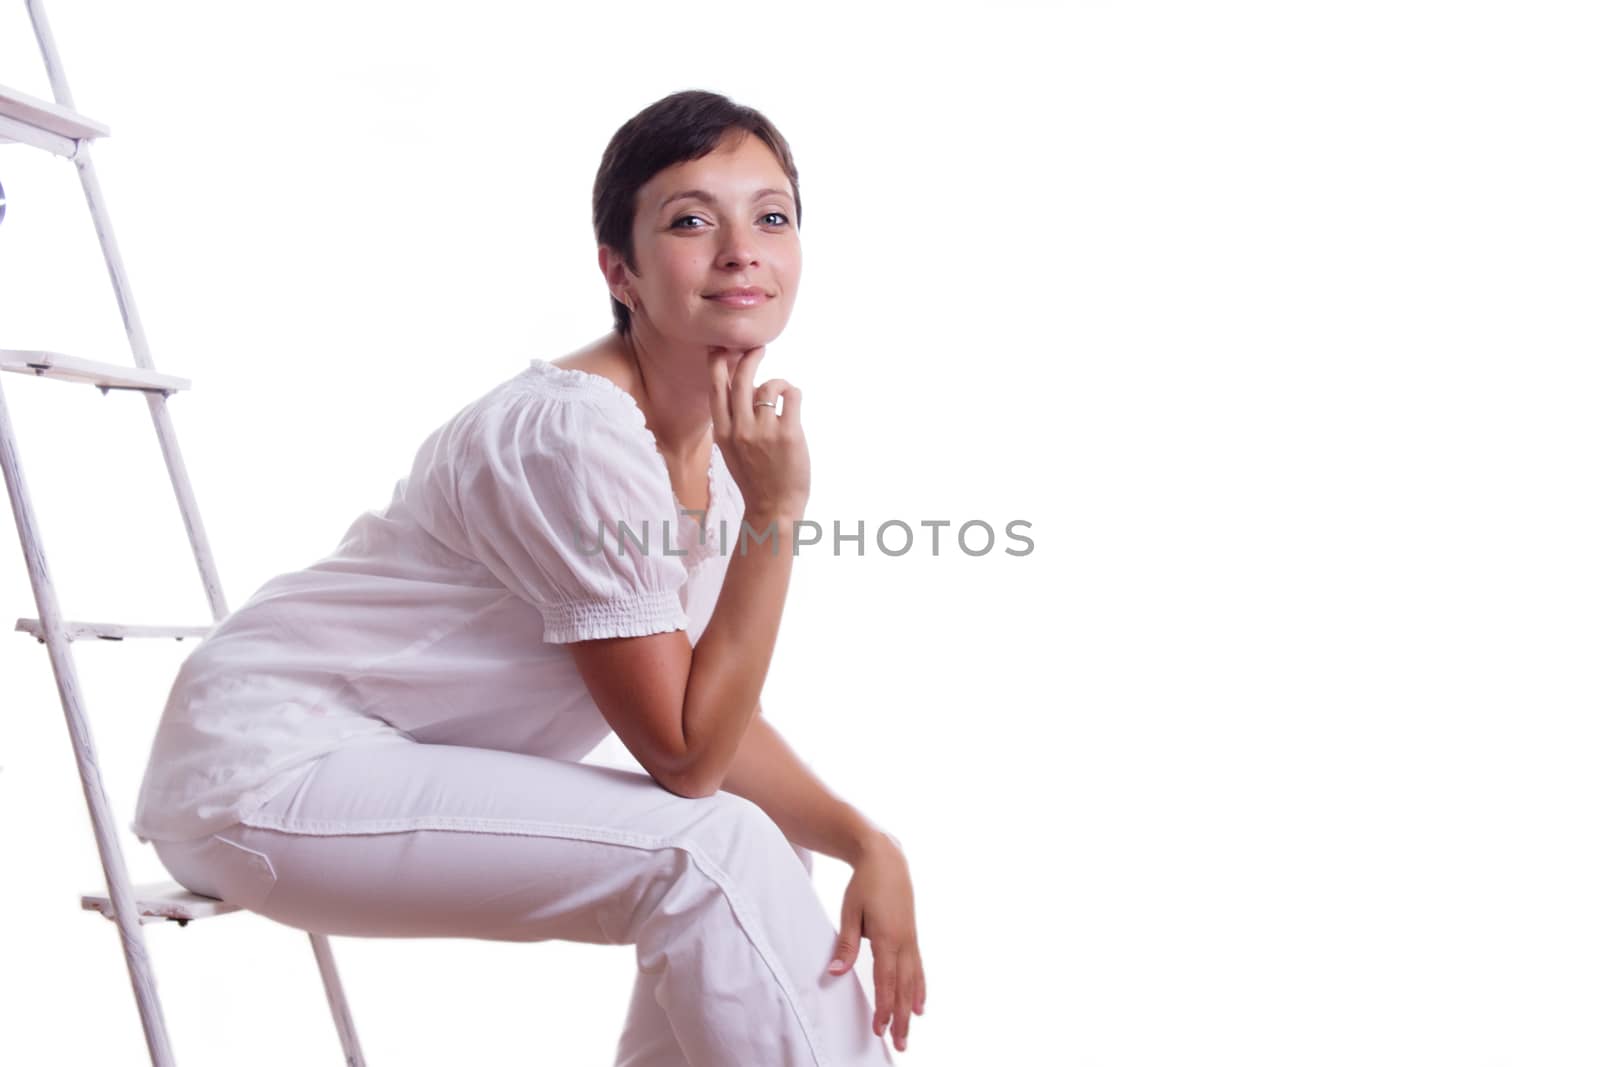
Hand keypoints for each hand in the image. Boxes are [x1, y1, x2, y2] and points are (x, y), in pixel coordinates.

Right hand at [707, 345, 809, 521]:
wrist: (773, 508)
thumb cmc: (755, 477)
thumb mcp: (731, 448)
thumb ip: (731, 420)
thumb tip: (739, 386)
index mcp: (722, 431)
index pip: (715, 387)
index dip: (718, 362)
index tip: (724, 347)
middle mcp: (739, 428)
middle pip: (741, 377)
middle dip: (750, 356)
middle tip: (759, 348)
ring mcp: (763, 431)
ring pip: (769, 385)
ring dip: (778, 385)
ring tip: (782, 398)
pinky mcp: (788, 433)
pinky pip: (791, 394)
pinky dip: (793, 392)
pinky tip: (792, 402)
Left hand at [828, 832, 925, 1052]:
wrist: (887, 858)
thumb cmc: (865, 884)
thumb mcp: (850, 912)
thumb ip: (845, 944)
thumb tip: (835, 972)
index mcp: (887, 937)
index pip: (885, 980)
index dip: (884, 1007)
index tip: (880, 1029)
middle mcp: (903, 941)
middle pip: (904, 987)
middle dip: (901, 1017)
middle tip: (900, 1044)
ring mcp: (911, 939)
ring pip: (914, 981)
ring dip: (912, 1008)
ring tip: (910, 1032)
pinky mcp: (912, 936)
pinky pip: (919, 968)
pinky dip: (920, 988)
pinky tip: (921, 1004)